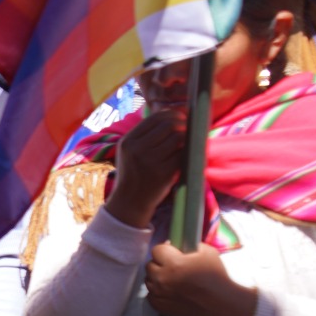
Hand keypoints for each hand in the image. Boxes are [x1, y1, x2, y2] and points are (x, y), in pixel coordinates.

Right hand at [106, 110, 185, 228]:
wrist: (130, 202)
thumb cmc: (134, 173)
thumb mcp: (130, 152)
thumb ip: (147, 134)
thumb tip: (177, 113)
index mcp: (128, 141)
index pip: (156, 117)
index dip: (174, 114)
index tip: (182, 118)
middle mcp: (137, 149)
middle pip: (170, 124)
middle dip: (183, 125)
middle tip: (188, 131)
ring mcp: (149, 161)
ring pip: (178, 137)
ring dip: (187, 139)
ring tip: (185, 145)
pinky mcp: (163, 173)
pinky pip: (182, 154)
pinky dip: (187, 154)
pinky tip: (185, 157)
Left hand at [145, 242, 257, 315]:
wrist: (219, 303)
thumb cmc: (215, 276)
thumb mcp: (207, 252)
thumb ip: (188, 245)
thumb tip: (175, 245)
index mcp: (173, 264)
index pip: (157, 250)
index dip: (166, 250)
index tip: (172, 253)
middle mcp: (161, 279)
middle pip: (150, 265)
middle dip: (160, 263)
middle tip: (173, 267)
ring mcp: (158, 294)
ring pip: (148, 280)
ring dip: (157, 277)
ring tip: (172, 280)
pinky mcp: (157, 306)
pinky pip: (150, 294)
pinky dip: (157, 292)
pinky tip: (171, 291)